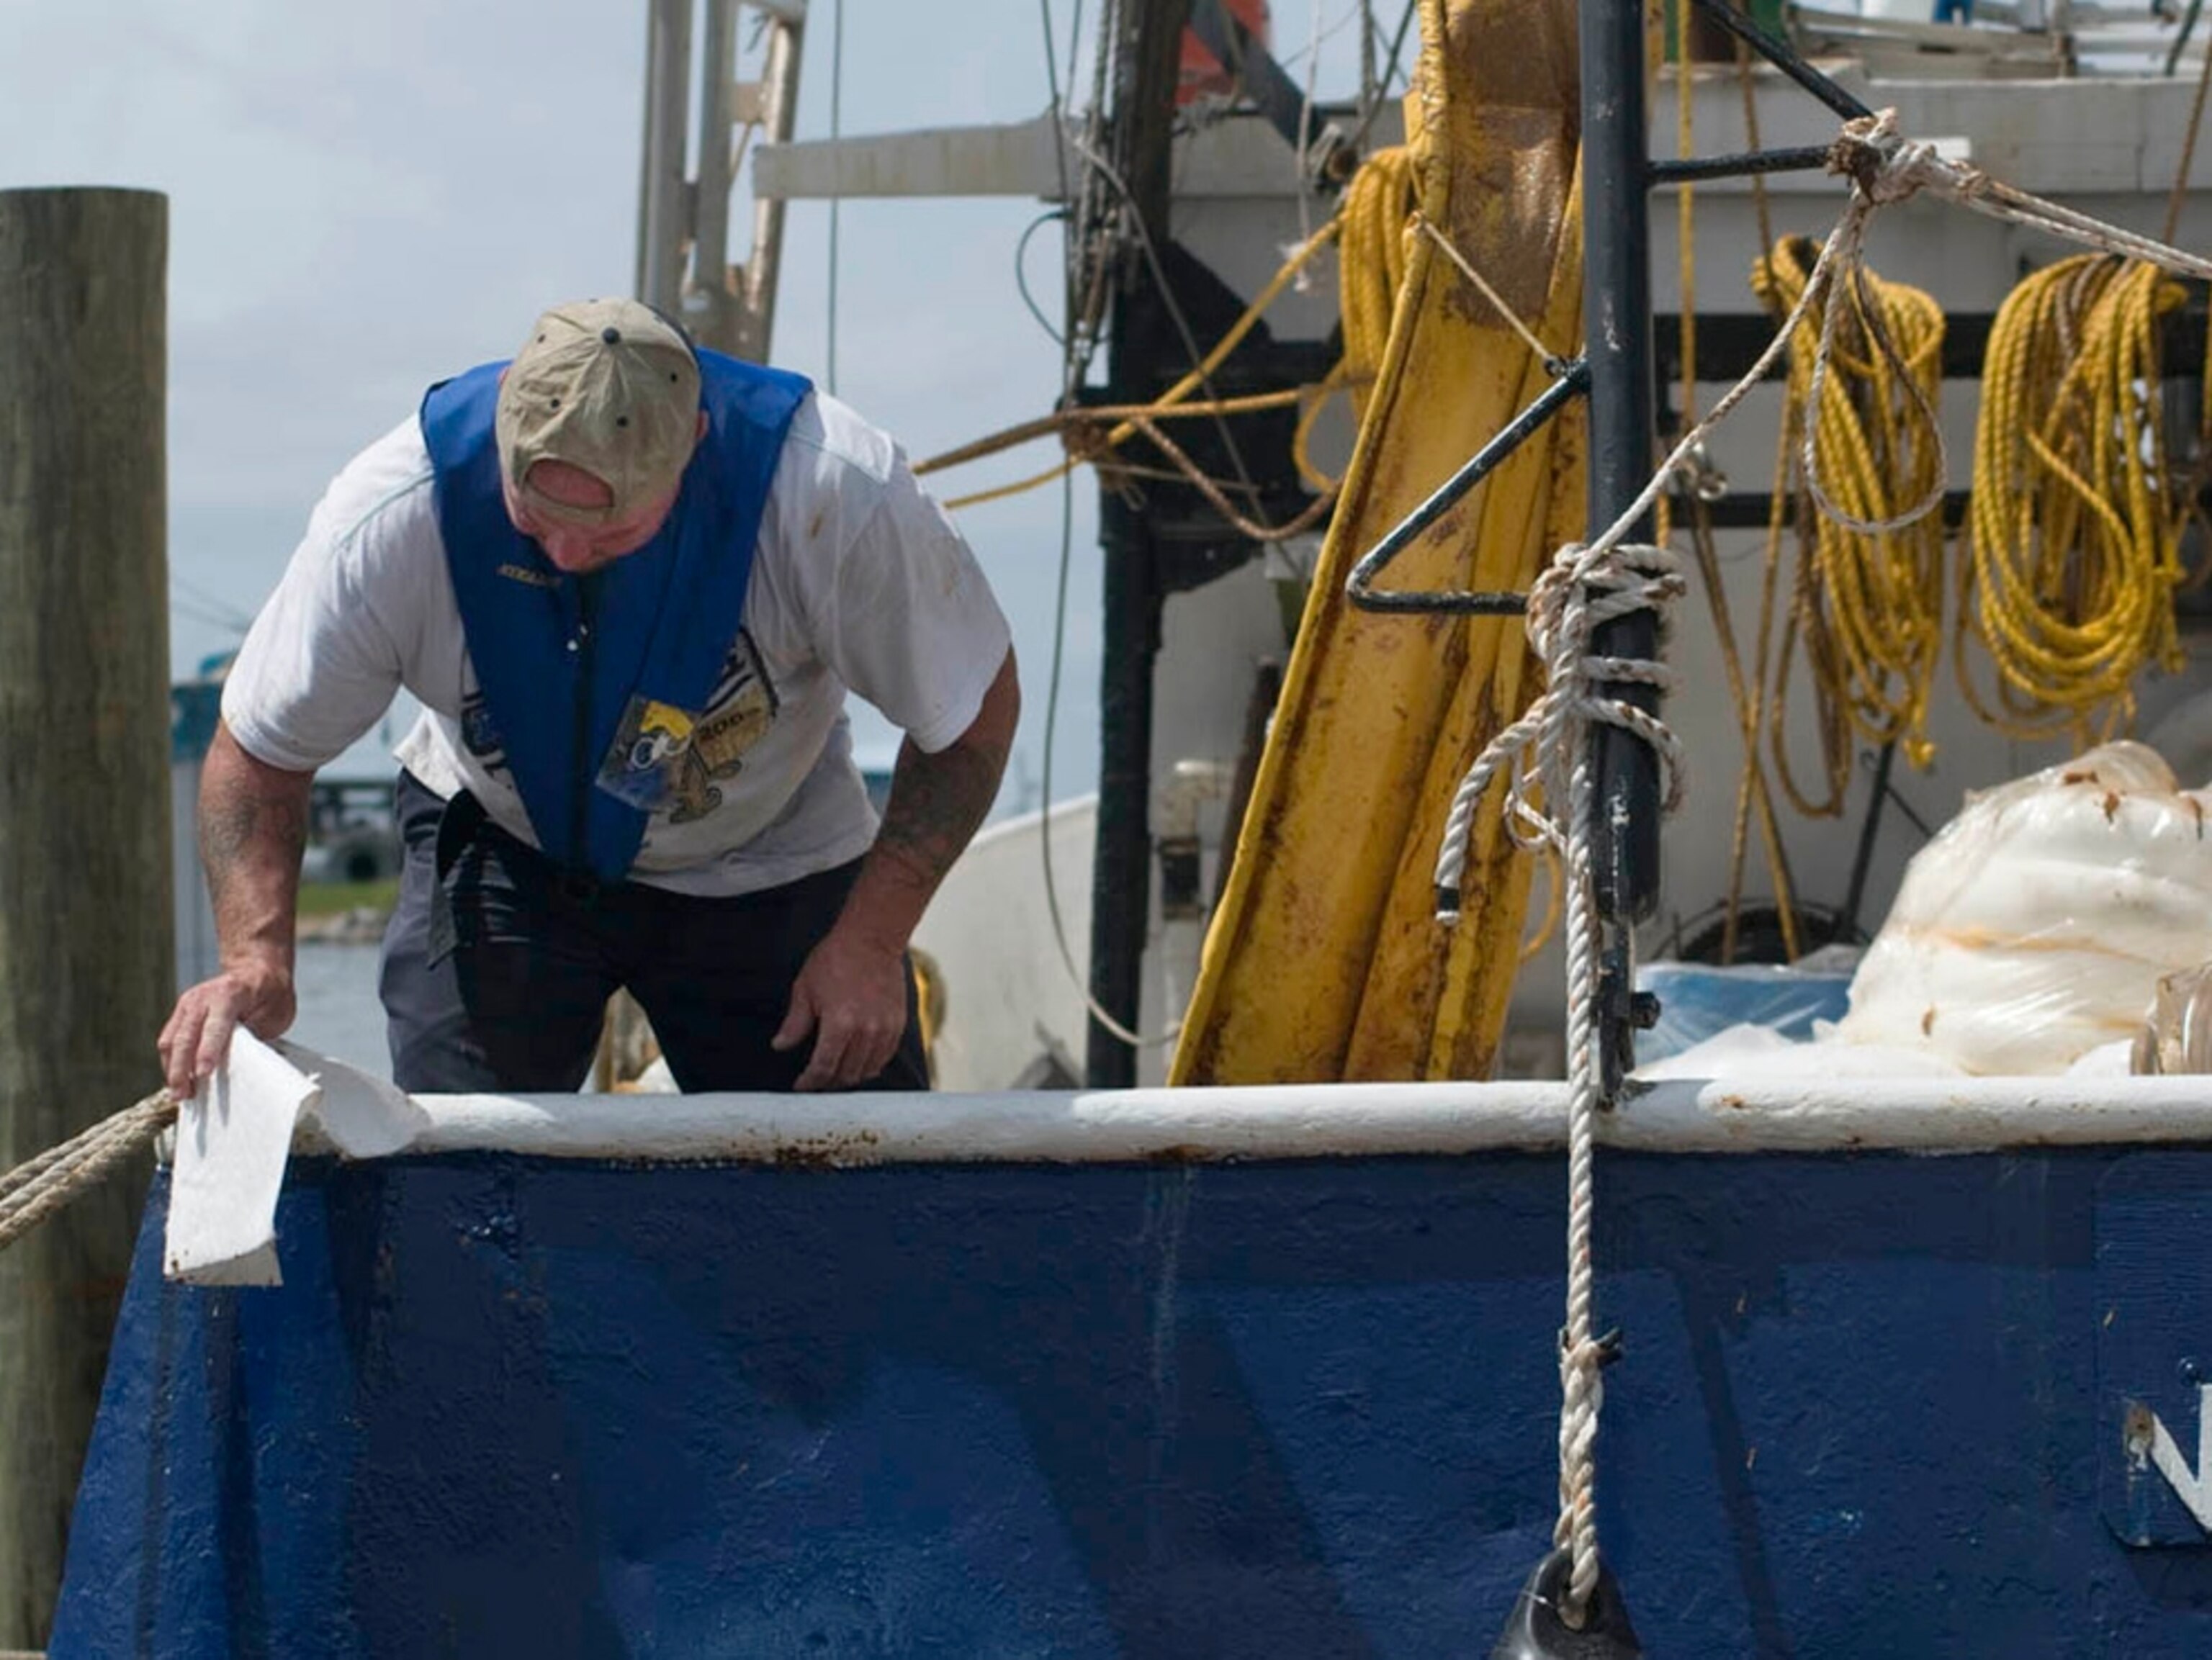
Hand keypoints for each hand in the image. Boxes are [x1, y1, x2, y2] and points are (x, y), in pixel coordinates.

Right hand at [158, 960, 296, 1097]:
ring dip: (172, 1069)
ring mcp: (188, 1004)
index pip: (214, 1027)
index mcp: (229, 994)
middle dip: (181, 1070)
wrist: (256, 970)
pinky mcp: (181, 1013)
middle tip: (183, 1095)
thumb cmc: (270, 995)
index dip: (207, 1052)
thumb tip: (240, 1065)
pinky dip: (171, 1061)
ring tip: (180, 1094)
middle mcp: (202, 998)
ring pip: (170, 1041)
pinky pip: (169, 1039)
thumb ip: (255, 1036)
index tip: (203, 1074)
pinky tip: (177, 1079)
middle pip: (184, 1038)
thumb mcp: (274, 1015)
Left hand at [772, 926, 909, 1091]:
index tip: (801, 1085)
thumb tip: (780, 1045)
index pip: (823, 1067)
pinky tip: (860, 1063)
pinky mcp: (898, 1023)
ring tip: (837, 1073)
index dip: (810, 1081)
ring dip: (850, 1076)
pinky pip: (885, 1057)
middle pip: (846, 1073)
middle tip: (817, 1080)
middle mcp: (865, 1031)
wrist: (871, 939)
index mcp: (839, 1024)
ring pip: (867, 1069)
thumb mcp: (805, 989)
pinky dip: (871, 1065)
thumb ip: (795, 1023)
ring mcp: (885, 1028)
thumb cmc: (835, 959)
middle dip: (828, 1081)